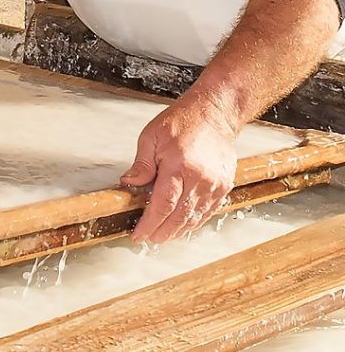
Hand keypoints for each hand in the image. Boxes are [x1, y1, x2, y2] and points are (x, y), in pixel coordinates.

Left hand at [120, 103, 237, 243]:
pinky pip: (208, 211)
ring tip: (163, 235)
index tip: (139, 235)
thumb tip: (129, 183)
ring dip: (178, 230)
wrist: (215, 112)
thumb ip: (141, 164)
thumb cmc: (182, 121)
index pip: (162, 205)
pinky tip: (182, 225)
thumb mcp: (151, 136)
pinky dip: (194, 221)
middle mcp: (200, 178)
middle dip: (162, 232)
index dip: (149, 224)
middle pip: (179, 216)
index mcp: (179, 166)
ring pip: (194, 217)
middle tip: (149, 239)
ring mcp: (215, 184)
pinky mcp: (224, 185)